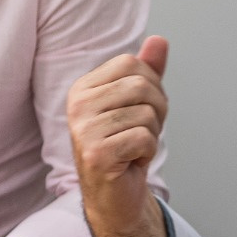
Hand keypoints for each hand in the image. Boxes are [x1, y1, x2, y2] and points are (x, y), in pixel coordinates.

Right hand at [67, 35, 171, 236]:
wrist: (114, 195)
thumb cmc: (124, 147)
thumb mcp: (136, 105)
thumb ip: (146, 72)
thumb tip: (159, 41)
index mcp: (83, 88)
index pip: (132, 63)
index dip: (152, 85)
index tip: (141, 110)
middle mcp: (77, 105)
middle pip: (142, 86)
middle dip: (156, 111)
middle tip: (141, 133)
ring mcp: (84, 129)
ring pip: (146, 114)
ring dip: (152, 135)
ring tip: (134, 148)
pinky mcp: (96, 153)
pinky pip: (144, 138)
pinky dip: (148, 152)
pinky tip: (131, 161)